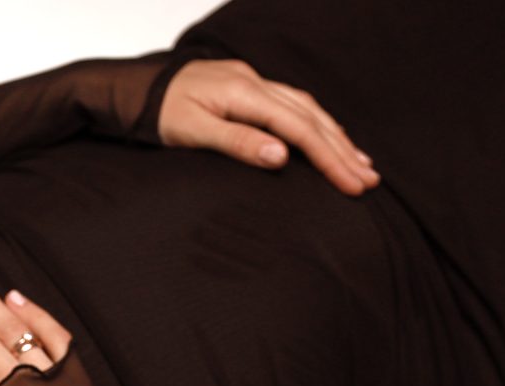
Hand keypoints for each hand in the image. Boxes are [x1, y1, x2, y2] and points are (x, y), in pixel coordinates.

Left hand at [160, 59, 379, 194]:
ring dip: (336, 136)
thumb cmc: (158, 112)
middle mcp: (255, 82)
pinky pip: (294, 105)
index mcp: (244, 93)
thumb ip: (237, 142)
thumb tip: (281, 156)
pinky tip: (328, 138)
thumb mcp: (192, 132)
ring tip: (360, 163)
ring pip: (307, 108)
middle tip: (368, 181)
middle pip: (311, 117)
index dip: (327, 157)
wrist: (135, 87)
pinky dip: (316, 124)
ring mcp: (254, 82)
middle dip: (342, 150)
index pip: (297, 128)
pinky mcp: (249, 88)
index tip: (350, 183)